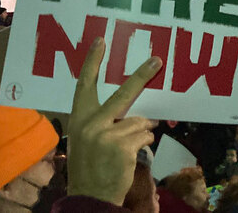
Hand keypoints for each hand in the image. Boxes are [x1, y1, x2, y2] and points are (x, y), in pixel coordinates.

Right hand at [67, 37, 161, 204]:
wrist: (90, 196)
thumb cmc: (90, 166)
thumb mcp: (87, 139)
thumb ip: (102, 120)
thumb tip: (135, 108)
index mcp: (79, 119)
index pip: (84, 85)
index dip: (92, 63)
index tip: (101, 41)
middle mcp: (90, 124)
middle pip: (123, 93)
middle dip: (142, 76)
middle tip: (158, 61)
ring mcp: (107, 135)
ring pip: (140, 120)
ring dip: (141, 131)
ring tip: (125, 147)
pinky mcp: (122, 146)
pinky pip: (146, 134)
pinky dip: (144, 142)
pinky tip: (130, 155)